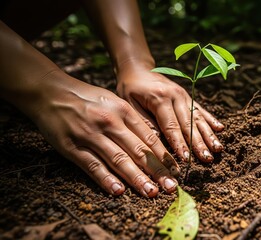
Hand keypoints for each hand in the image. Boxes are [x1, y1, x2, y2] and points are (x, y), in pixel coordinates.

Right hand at [32, 71, 178, 196]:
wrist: (50, 91)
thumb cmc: (86, 97)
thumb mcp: (113, 101)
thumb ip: (131, 120)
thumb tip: (153, 140)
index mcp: (123, 110)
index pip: (149, 137)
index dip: (164, 156)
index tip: (176, 171)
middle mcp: (110, 122)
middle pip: (138, 151)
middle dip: (157, 171)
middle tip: (171, 187)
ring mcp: (91, 135)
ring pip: (119, 160)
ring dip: (137, 179)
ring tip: (151, 192)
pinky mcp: (72, 147)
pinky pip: (93, 166)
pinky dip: (106, 179)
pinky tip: (119, 191)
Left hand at [116, 63, 224, 162]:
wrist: (137, 68)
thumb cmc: (130, 89)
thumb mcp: (129, 104)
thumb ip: (144, 122)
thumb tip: (158, 143)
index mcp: (160, 98)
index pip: (171, 126)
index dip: (180, 144)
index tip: (187, 159)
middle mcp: (175, 96)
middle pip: (189, 124)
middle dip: (199, 143)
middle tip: (208, 159)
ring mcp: (183, 95)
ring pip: (198, 118)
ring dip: (209, 134)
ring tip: (218, 149)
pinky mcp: (187, 95)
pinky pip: (200, 109)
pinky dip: (211, 119)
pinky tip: (220, 129)